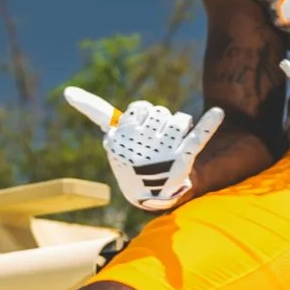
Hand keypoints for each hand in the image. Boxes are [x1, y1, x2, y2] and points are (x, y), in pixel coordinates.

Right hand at [63, 87, 223, 210]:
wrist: (151, 197)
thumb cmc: (132, 163)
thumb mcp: (113, 141)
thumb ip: (100, 116)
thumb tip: (70, 93)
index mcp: (123, 139)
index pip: (137, 109)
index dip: (140, 113)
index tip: (139, 120)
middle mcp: (142, 144)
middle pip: (159, 112)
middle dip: (160, 120)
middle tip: (157, 138)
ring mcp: (164, 151)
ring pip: (178, 119)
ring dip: (178, 126)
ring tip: (172, 142)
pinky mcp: (184, 159)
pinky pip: (198, 138)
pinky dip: (210, 124)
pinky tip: (219, 112)